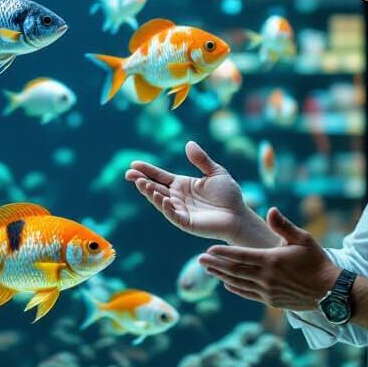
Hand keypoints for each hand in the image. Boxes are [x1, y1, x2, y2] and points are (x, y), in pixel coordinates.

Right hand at [125, 140, 255, 242]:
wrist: (239, 215)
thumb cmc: (228, 195)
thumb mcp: (215, 172)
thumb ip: (201, 160)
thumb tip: (188, 143)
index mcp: (182, 185)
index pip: (160, 176)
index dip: (147, 171)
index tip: (134, 164)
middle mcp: (177, 198)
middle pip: (155, 188)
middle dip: (141, 181)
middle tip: (129, 174)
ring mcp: (180, 210)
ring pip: (160, 201)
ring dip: (150, 193)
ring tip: (141, 183)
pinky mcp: (186, 222)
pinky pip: (172, 214)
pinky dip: (165, 206)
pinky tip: (161, 197)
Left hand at [198, 207, 340, 308]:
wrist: (330, 291)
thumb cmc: (317, 261)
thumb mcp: (303, 238)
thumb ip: (283, 226)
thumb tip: (270, 210)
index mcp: (271, 260)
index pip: (241, 255)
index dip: (223, 252)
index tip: (209, 249)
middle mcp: (266, 277)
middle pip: (234, 270)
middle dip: (216, 264)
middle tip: (200, 259)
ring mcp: (267, 291)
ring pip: (238, 283)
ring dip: (222, 276)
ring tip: (208, 270)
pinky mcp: (271, 301)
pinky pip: (247, 294)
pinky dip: (235, 288)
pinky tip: (226, 283)